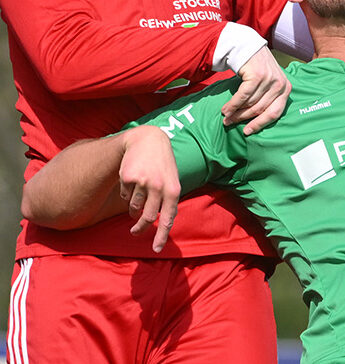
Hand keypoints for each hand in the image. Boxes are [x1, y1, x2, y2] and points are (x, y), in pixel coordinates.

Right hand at [117, 126, 180, 252]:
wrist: (148, 140)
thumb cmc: (161, 164)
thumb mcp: (171, 180)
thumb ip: (166, 200)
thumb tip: (158, 222)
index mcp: (174, 190)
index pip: (168, 218)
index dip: (162, 235)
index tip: (156, 249)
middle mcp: (159, 187)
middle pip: (147, 217)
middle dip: (140, 228)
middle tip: (135, 233)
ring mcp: (143, 182)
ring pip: (134, 207)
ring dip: (133, 207)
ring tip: (138, 194)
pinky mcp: (128, 177)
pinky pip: (124, 195)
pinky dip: (126, 192)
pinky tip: (132, 178)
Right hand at [221, 46, 290, 134]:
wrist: (248, 47)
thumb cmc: (257, 68)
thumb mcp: (269, 82)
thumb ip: (267, 98)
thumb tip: (256, 120)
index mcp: (286, 89)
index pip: (275, 113)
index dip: (260, 124)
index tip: (247, 132)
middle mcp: (280, 84)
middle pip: (260, 109)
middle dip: (244, 118)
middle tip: (230, 123)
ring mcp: (270, 79)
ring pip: (250, 103)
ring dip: (236, 112)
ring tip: (226, 116)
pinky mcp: (257, 76)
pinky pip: (243, 96)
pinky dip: (233, 104)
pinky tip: (225, 109)